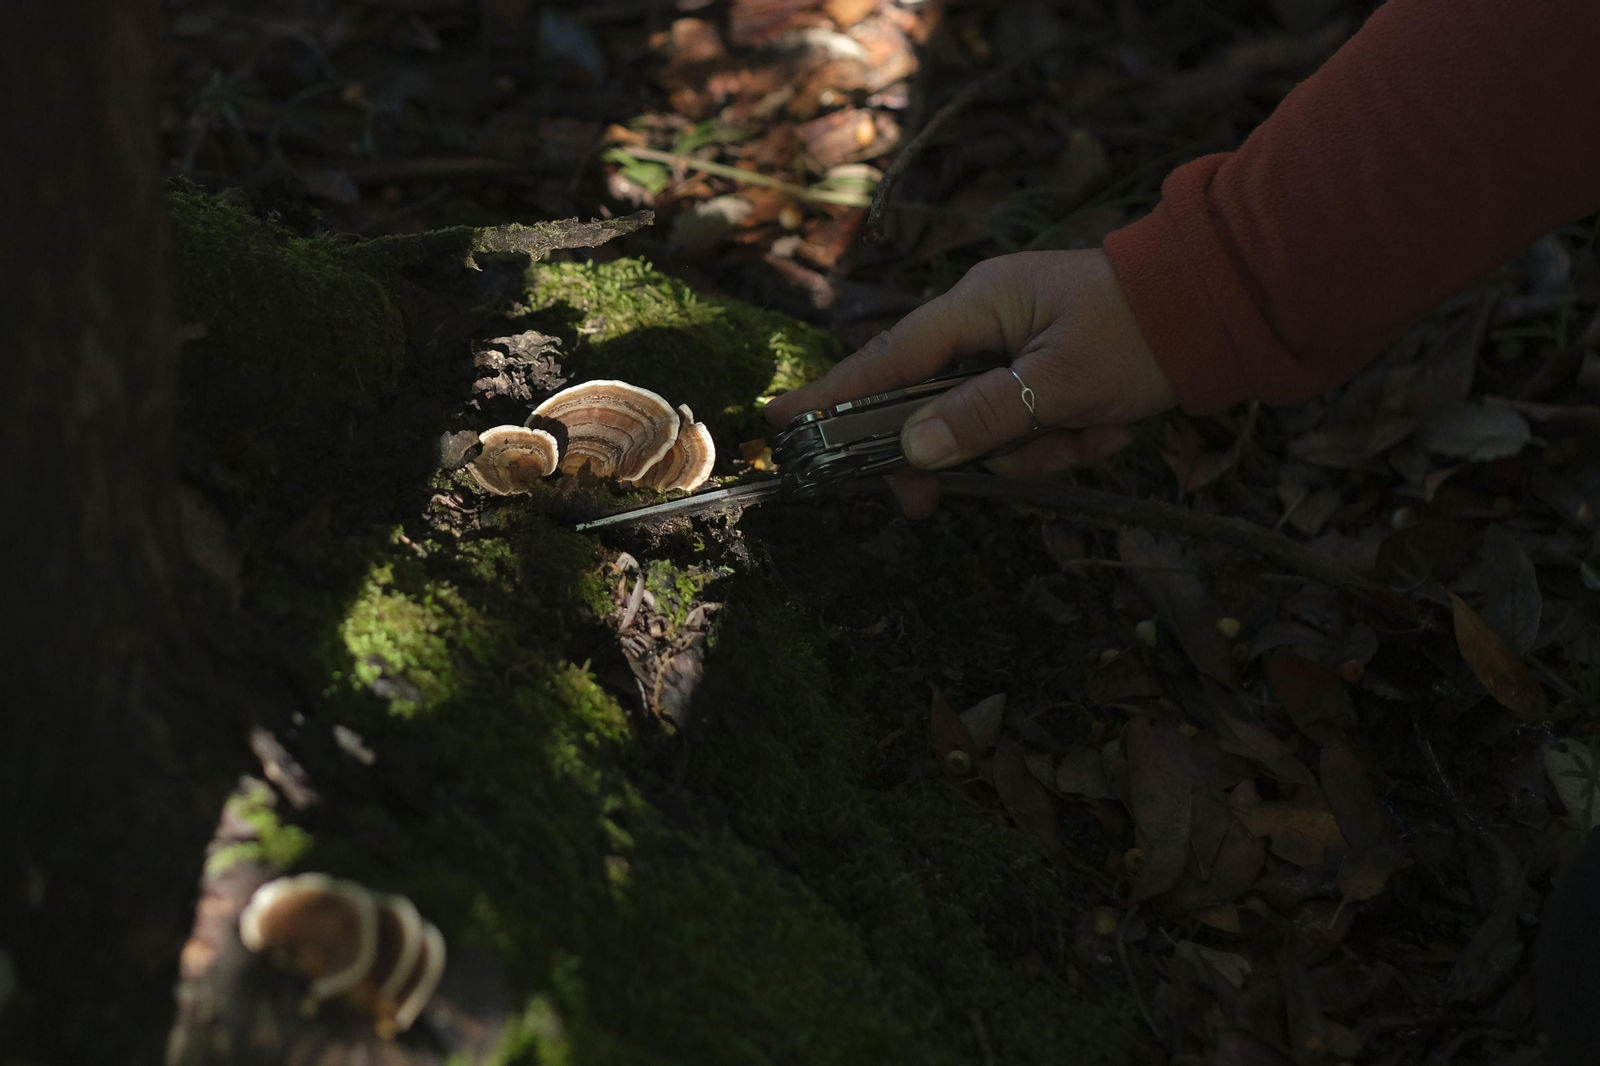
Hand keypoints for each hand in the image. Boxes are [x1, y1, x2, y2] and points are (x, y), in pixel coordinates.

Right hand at [762, 249, 1177, 517]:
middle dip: (958, 453)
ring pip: (988, 428)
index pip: (887, 358)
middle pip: (931, 406)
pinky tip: (1112, 428)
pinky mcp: (1048, 377)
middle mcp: (989, 324)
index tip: (779, 424)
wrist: (1225, 311)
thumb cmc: (1143, 331)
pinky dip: (1068, 442)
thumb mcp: (1063, 382)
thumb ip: (984, 416)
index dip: (831, 393)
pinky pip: (1031, 429)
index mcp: (980, 304)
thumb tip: (913, 450)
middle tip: (930, 506)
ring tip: (1095, 434)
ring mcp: (1018, 352)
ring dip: (1037, 450)